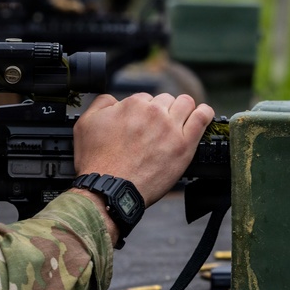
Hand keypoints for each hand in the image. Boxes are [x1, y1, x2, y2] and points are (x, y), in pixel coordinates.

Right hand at [73, 93, 213, 207]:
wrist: (109, 190)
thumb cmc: (97, 162)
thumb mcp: (85, 124)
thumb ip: (101, 103)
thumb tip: (114, 99)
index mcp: (132, 105)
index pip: (144, 99)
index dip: (142, 112)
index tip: (140, 126)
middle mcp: (153, 112)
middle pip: (165, 100)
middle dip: (161, 111)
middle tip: (155, 130)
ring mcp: (171, 128)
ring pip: (185, 103)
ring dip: (182, 109)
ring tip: (179, 122)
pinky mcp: (184, 145)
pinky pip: (203, 117)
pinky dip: (204, 113)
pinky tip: (202, 115)